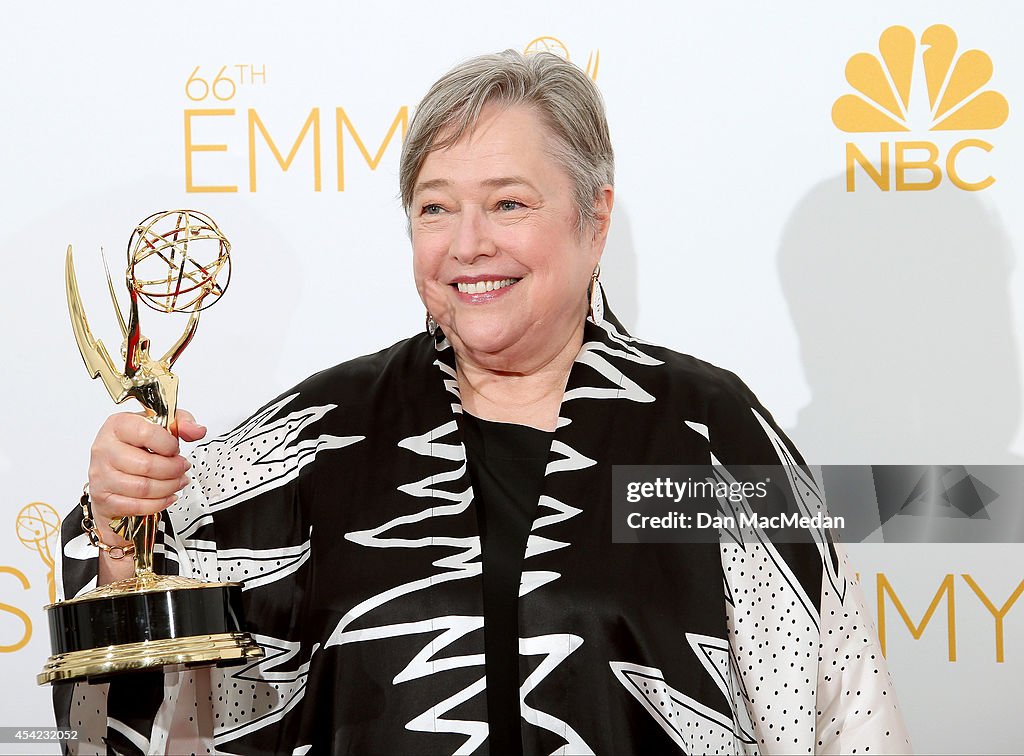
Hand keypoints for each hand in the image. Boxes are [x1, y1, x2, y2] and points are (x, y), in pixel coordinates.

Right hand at [87, 409, 206, 546]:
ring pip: (144, 488)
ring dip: (169, 487)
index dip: (168, 444)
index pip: (146, 433)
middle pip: (147, 465)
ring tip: (178, 481)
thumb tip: (197, 431)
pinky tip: (167, 496)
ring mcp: (101, 475)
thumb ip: (182, 423)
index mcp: (117, 425)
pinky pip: (136, 506)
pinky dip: (159, 503)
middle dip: (173, 469)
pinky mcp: (104, 498)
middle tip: (183, 468)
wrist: (112, 471)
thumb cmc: (136, 446)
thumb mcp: (160, 426)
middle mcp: (105, 449)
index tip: (175, 449)